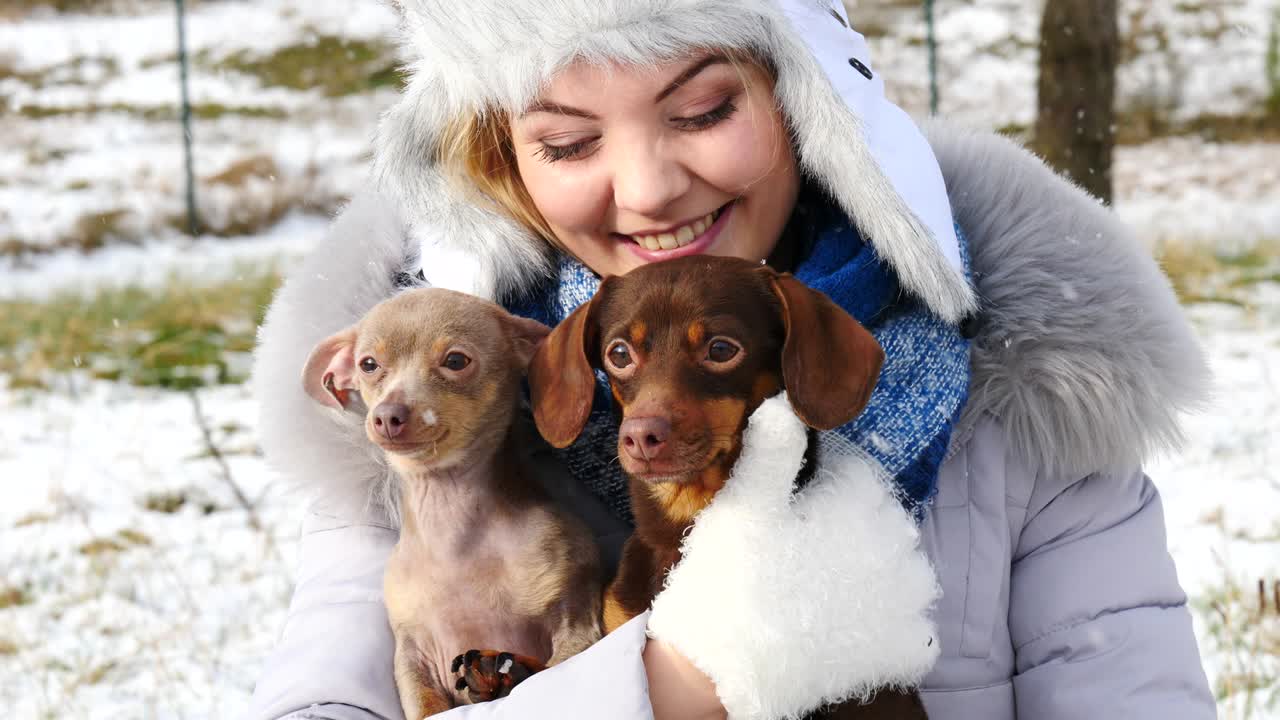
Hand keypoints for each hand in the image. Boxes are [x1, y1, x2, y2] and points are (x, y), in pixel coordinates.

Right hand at [647, 394, 938, 718]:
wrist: (729, 664)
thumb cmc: (733, 576)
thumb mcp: (746, 502)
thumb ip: (773, 448)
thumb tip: (786, 403)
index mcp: (863, 497)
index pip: (854, 473)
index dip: (819, 487)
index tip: (789, 511)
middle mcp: (899, 542)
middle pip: (882, 520)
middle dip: (850, 529)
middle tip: (800, 555)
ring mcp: (906, 598)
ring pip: (905, 571)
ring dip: (878, 576)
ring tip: (825, 591)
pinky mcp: (904, 647)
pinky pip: (916, 632)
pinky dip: (892, 632)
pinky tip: (851, 631)